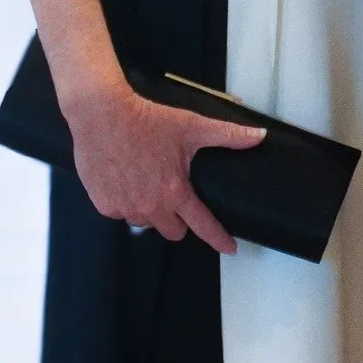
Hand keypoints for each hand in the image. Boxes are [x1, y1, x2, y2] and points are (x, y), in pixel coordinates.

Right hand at [64, 82, 264, 254]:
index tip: (230, 248)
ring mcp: (125, 208)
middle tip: (173, 194)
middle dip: (177, 218)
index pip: (203, 225)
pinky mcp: (104, 205)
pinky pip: (121, 212)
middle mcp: (150, 207)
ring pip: (145, 222)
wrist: (102, 114)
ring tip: (146, 180)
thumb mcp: (191, 126)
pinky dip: (126, 201)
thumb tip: (260, 136)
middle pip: (173, 231)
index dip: (219, 238)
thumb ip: (228, 135)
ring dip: (150, 209)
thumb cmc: (148, 119)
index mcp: (174, 192)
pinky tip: (125, 179)